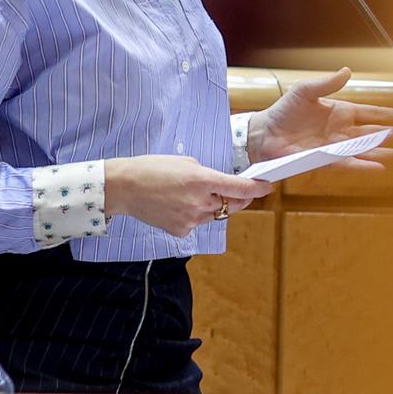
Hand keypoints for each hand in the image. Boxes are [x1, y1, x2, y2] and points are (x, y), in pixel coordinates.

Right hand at [103, 155, 271, 236]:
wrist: (125, 188)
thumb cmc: (152, 168)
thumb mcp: (185, 162)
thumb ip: (207, 175)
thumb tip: (218, 185)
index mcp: (203, 180)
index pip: (240, 188)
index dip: (257, 188)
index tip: (267, 187)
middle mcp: (200, 202)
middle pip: (232, 204)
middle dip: (238, 198)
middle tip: (237, 190)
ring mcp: (191, 219)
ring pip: (215, 214)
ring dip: (214, 206)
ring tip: (192, 193)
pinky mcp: (181, 231)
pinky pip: (198, 222)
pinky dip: (195, 214)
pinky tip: (178, 204)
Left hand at [251, 67, 392, 171]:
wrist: (264, 133)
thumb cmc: (284, 110)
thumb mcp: (305, 90)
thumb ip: (327, 83)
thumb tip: (348, 70)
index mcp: (342, 111)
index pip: (374, 113)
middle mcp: (343, 131)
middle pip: (377, 133)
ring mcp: (336, 147)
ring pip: (368, 150)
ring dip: (388, 152)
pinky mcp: (325, 161)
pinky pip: (349, 164)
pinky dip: (365, 166)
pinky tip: (381, 167)